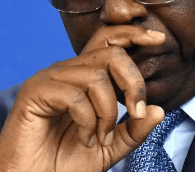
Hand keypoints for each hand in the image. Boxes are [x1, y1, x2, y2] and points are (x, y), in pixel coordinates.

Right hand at [0, 26, 166, 171]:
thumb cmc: (64, 164)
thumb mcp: (110, 147)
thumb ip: (134, 130)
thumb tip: (159, 110)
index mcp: (83, 77)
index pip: (109, 42)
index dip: (133, 35)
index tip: (160, 39)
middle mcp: (66, 71)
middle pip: (111, 53)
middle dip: (132, 82)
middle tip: (136, 112)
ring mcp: (49, 79)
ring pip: (96, 76)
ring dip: (107, 112)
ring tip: (99, 138)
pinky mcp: (34, 92)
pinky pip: (74, 96)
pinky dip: (87, 121)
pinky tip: (84, 138)